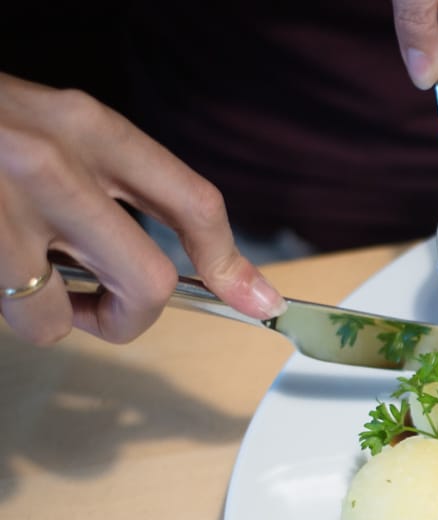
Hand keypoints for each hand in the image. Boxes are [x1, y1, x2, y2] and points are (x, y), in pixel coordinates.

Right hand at [0, 74, 283, 346]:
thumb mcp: (42, 128)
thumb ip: (107, 184)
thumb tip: (189, 266)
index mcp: (85, 125)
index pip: (191, 201)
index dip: (232, 263)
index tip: (256, 301)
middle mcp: (52, 160)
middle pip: (149, 282)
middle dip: (132, 317)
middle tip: (99, 308)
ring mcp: (3, 204)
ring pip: (70, 314)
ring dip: (58, 320)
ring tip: (21, 282)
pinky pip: (23, 319)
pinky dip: (14, 317)